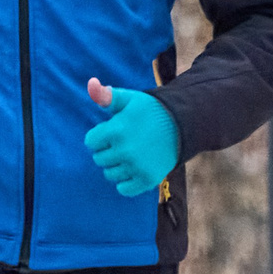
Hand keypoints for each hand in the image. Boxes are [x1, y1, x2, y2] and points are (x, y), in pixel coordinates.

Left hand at [84, 77, 178, 197]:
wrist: (182, 124)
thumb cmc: (151, 111)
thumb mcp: (129, 99)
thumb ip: (107, 96)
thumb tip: (91, 84)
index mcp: (116, 130)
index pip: (90, 142)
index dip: (100, 135)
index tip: (114, 131)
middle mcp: (125, 150)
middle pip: (99, 159)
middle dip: (107, 150)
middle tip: (124, 142)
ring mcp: (136, 166)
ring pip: (110, 175)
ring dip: (116, 166)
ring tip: (130, 155)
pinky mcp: (147, 179)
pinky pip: (124, 189)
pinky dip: (126, 182)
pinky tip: (134, 169)